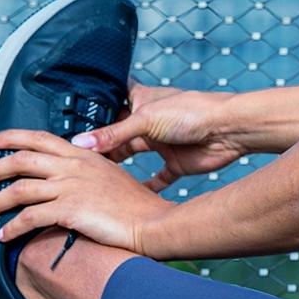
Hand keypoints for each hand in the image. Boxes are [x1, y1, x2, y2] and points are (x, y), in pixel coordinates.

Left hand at [0, 129, 175, 252]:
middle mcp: (73, 166)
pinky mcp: (69, 210)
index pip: (40, 138)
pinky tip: (3, 235)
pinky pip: (29, 217)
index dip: (12, 136)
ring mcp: (70, 186)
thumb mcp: (111, 176)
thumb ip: (87, 172)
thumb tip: (68, 179)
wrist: (152, 222)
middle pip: (21, 160)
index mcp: (83, 155)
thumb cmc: (136, 206)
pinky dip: (11, 227)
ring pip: (18, 189)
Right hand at [70, 79, 245, 191]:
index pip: (111, 102)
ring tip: (90, 177)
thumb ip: (113, 134)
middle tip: (73, 159)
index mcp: (140, 101)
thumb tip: (80, 144)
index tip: (68, 122)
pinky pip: (157, 178)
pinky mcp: (174, 163)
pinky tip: (127, 197)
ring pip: (132, 156)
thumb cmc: (192, 111)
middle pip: (117, 134)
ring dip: (116, 166)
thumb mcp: (146, 120)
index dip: (93, 110)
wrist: (230, 129)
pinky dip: (145, 187)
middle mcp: (148, 122)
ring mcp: (161, 143)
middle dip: (99, 145)